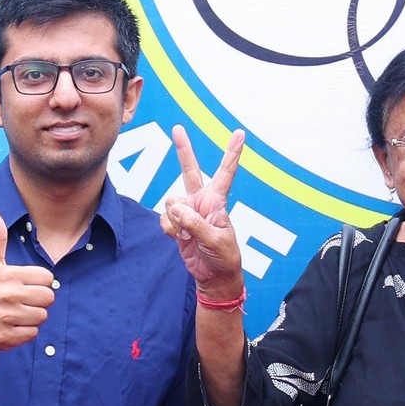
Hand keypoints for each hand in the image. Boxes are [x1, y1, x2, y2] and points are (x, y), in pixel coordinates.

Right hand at [0, 210, 57, 352]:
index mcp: (9, 275)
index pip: (48, 278)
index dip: (40, 283)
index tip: (26, 286)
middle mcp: (8, 294)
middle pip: (49, 298)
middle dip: (39, 301)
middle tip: (24, 301)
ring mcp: (7, 316)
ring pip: (42, 316)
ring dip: (33, 317)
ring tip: (18, 313)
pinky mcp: (7, 335)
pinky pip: (33, 333)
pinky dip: (26, 332)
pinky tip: (13, 325)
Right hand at [158, 124, 247, 297]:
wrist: (213, 276)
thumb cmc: (224, 257)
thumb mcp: (216, 241)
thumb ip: (195, 223)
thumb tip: (176, 207)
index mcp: (217, 202)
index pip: (226, 172)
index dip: (232, 153)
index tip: (239, 133)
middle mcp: (201, 201)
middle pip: (190, 171)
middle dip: (183, 150)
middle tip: (177, 128)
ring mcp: (187, 212)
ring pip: (171, 202)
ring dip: (176, 219)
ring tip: (188, 234)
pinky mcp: (176, 224)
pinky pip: (164, 219)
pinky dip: (170, 229)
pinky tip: (180, 238)